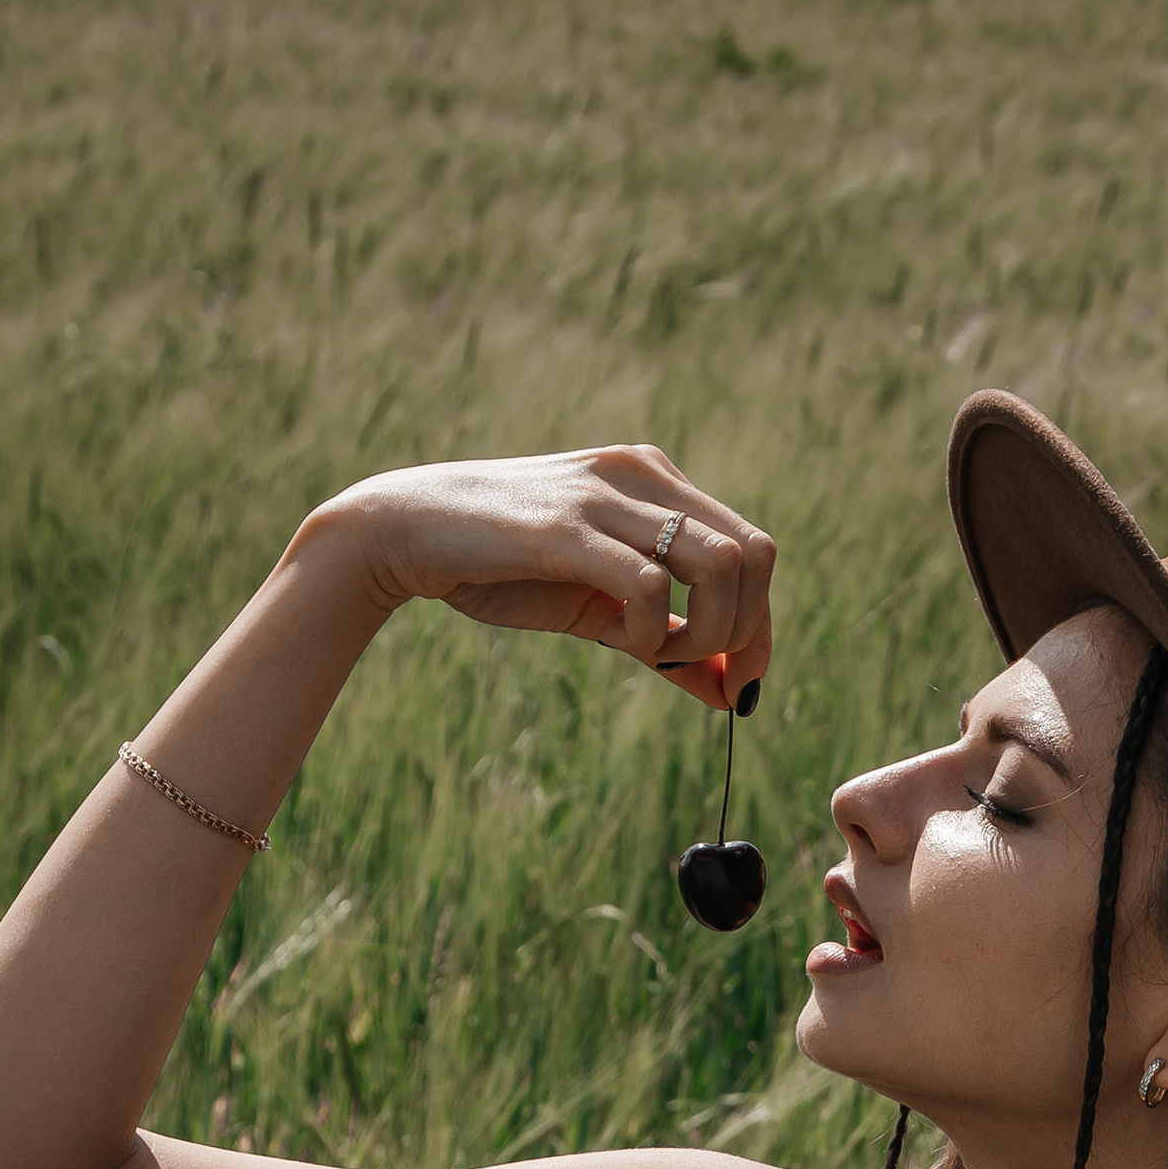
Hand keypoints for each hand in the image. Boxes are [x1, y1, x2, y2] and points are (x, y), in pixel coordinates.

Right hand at [308, 446, 772, 707]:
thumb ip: (666, 642)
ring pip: (722, 563)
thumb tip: (731, 694)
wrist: (406, 531)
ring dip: (709, 630)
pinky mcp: (567, 527)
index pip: (754, 548)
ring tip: (659, 653)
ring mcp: (607, 495)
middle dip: (746, 631)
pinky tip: (623, 643)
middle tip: (701, 672)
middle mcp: (642, 474)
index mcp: (656, 481)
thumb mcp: (599, 610)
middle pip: (754, 554)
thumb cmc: (502, 569)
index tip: (745, 681)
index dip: (762, 623)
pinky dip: (655, 631)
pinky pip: (651, 584)